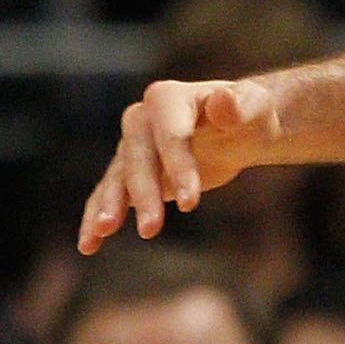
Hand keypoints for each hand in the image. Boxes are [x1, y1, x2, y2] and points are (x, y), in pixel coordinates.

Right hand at [81, 76, 280, 249]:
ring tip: (102, 233)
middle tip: (150, 230)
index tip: (192, 203)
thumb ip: (241, 107)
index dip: (178, 167)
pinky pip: (109, 196)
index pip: (170, 135)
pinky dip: (96, 218)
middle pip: (138, 158)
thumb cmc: (250, 117)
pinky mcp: (129, 174)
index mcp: (169, 99)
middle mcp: (141, 119)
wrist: (238, 128)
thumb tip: (223, 102)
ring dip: (110, 205)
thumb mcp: (255, 109)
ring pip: (117, 178)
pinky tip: (89, 245)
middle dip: (144, 194)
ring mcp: (132, 147)